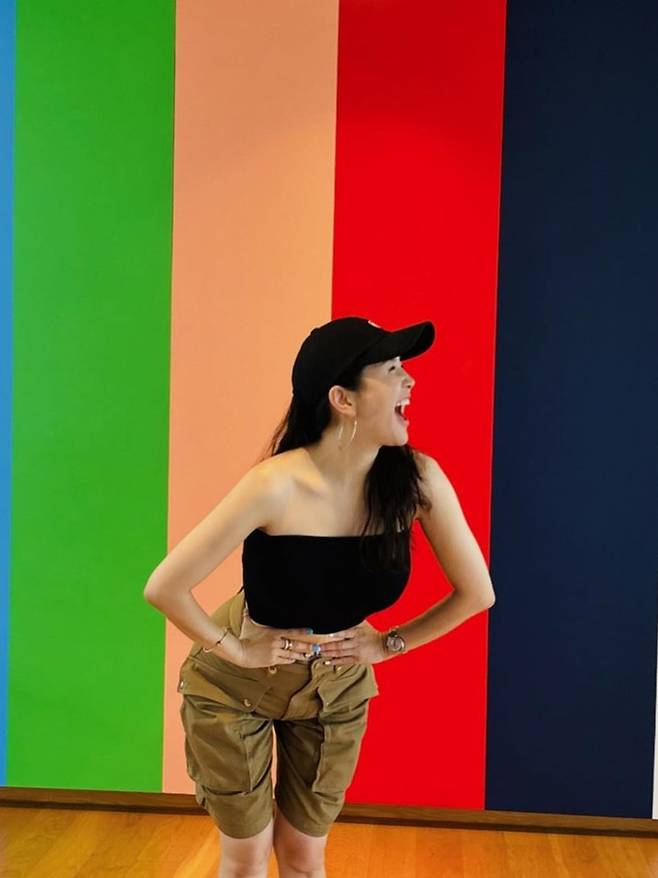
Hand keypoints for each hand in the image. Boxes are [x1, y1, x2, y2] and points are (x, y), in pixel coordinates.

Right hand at [236, 613, 358, 668]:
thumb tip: (248, 598)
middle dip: (308, 646)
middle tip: (319, 647)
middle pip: (296, 645)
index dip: (302, 632)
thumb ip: (252, 610)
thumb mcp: (249, 621)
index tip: (312, 631)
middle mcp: (277, 642)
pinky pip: (286, 660)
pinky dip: (292, 659)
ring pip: (293, 654)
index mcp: (274, 632)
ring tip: (312, 654)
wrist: (239, 652)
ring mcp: (275, 653)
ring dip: (303, 654)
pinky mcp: (272, 661)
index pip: (291, 631)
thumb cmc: (245, 636)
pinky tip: (298, 659)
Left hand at [315, 619, 391, 666]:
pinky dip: (335, 661)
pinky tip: (327, 662)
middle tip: (316, 646)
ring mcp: (357, 651)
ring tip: (319, 653)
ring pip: (340, 652)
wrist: (385, 645)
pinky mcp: (358, 659)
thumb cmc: (372, 634)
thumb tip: (341, 614)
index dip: (333, 633)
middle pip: (339, 644)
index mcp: (357, 631)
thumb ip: (352, 621)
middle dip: (326, 646)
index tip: (323, 632)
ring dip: (328, 653)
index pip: (343, 631)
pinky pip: (345, 661)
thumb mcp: (363, 624)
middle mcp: (356, 641)